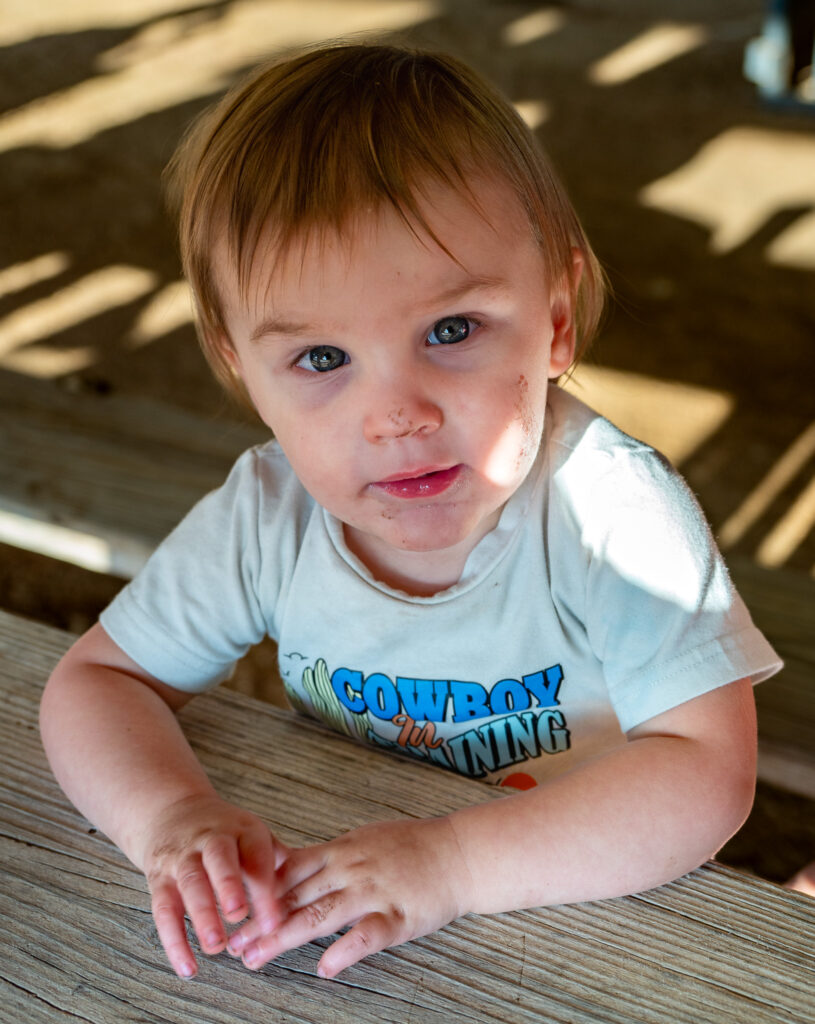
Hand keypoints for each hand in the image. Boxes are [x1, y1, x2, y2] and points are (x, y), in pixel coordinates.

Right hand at [136, 793, 287, 977]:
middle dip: (228, 885)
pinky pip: (163, 911)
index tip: (275, 920)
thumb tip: (309, 889)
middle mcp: (211, 841)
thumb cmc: (224, 833)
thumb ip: (278, 860)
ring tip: (216, 945)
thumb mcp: (252, 834)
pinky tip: (188, 967)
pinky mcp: (160, 880)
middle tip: (238, 915)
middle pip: (219, 859)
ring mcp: (183, 858)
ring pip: (190, 883)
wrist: (173, 813)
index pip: (256, 856)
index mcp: (242, 831)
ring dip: (202, 915)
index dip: (265, 888)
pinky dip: (175, 942)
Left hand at [227, 816, 471, 977]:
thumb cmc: (415, 845)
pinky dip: (343, 952)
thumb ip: (333, 855)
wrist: (458, 852)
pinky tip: (324, 968)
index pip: (289, 870)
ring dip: (283, 938)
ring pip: (318, 916)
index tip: (234, 908)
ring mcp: (371, 892)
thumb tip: (299, 864)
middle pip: (294, 896)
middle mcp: (350, 869)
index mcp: (341, 850)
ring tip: (258, 957)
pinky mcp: (396, 915)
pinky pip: (365, 936)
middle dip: (260, 921)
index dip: (258, 891)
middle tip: (234, 943)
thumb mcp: (366, 838)